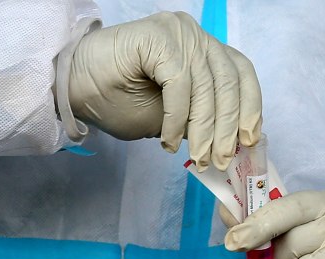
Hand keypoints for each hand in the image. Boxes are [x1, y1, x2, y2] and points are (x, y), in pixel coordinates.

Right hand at [68, 11, 261, 170]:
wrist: (74, 87)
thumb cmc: (120, 101)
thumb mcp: (173, 118)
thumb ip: (202, 121)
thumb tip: (233, 143)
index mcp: (203, 50)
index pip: (240, 74)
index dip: (250, 108)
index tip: (250, 140)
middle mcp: (195, 36)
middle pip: (228, 82)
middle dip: (227, 127)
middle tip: (221, 159)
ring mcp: (177, 32)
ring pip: (206, 85)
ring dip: (203, 129)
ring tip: (198, 157)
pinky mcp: (158, 37)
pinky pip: (179, 84)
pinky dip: (177, 118)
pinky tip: (169, 139)